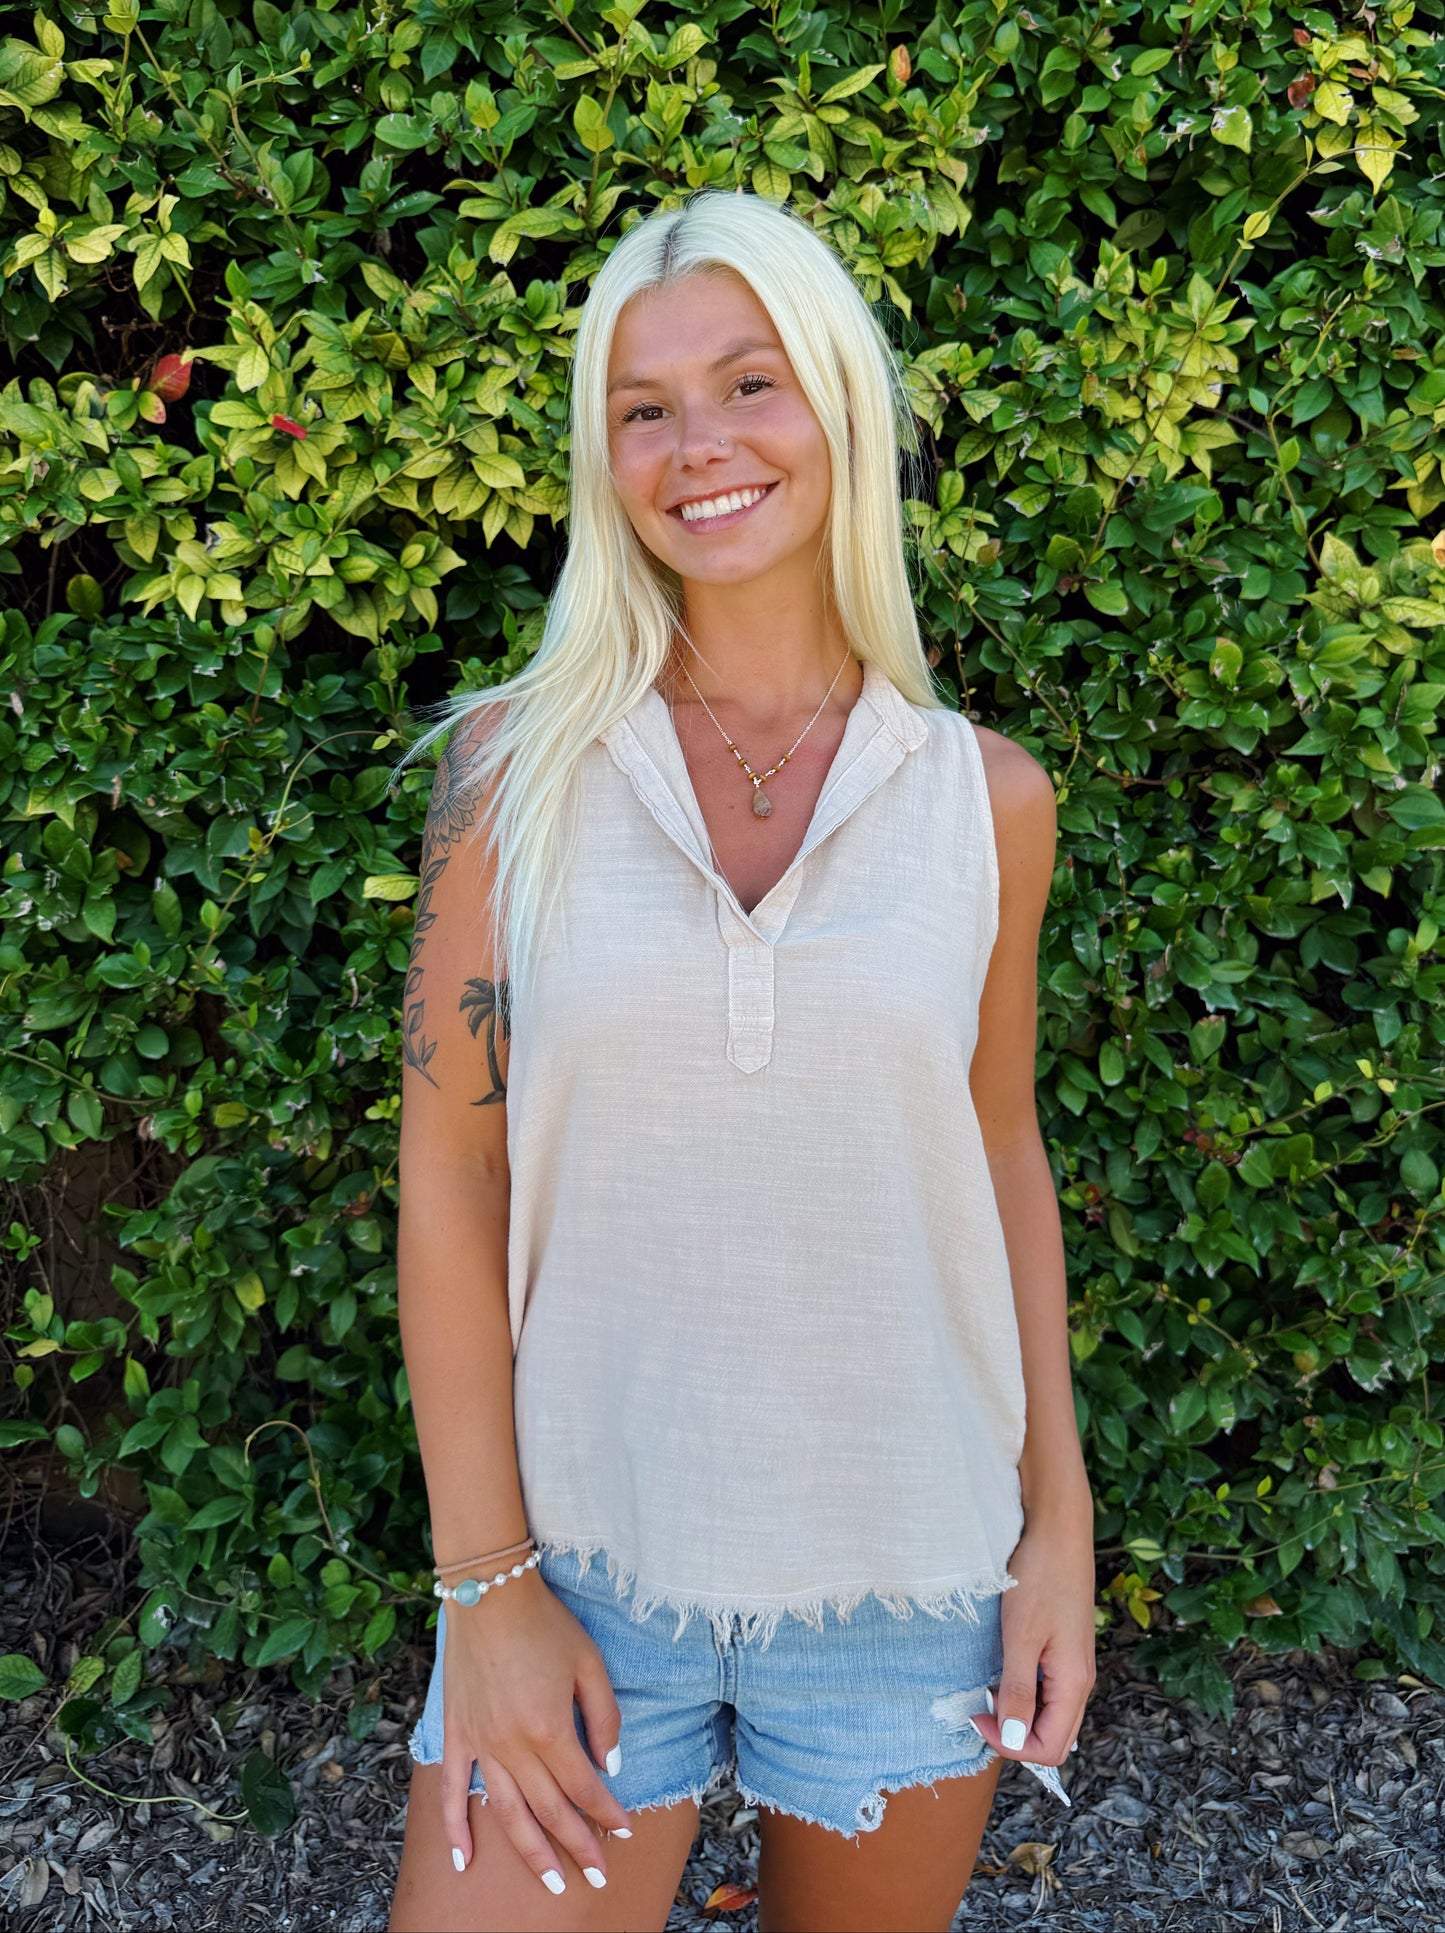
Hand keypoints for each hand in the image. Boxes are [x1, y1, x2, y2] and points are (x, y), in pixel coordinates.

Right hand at [440, 1569, 632, 1893]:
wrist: (490, 1592)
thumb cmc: (545, 1624)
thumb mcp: (590, 1663)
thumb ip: (605, 1717)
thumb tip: (610, 1765)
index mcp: (550, 1728)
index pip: (584, 1787)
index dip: (607, 1813)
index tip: (624, 1832)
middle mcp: (513, 1746)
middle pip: (549, 1810)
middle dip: (577, 1847)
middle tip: (597, 1875)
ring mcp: (480, 1743)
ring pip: (506, 1813)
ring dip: (530, 1852)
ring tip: (550, 1883)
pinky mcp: (456, 1734)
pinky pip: (451, 1790)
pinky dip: (455, 1828)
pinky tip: (462, 1861)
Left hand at [970, 1487, 1096, 1768]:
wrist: (1058, 1530)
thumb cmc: (1040, 1579)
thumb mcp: (1021, 1638)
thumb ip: (1018, 1691)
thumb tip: (1013, 1739)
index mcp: (1074, 1684)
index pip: (1050, 1748)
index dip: (1011, 1745)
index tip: (978, 1717)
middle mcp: (1080, 1680)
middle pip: (1054, 1737)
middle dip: (1016, 1736)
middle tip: (981, 1709)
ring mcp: (1074, 1664)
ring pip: (1051, 1714)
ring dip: (1019, 1714)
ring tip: (988, 1689)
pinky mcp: (1065, 1648)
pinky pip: (1048, 1689)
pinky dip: (1024, 1692)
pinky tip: (1002, 1670)